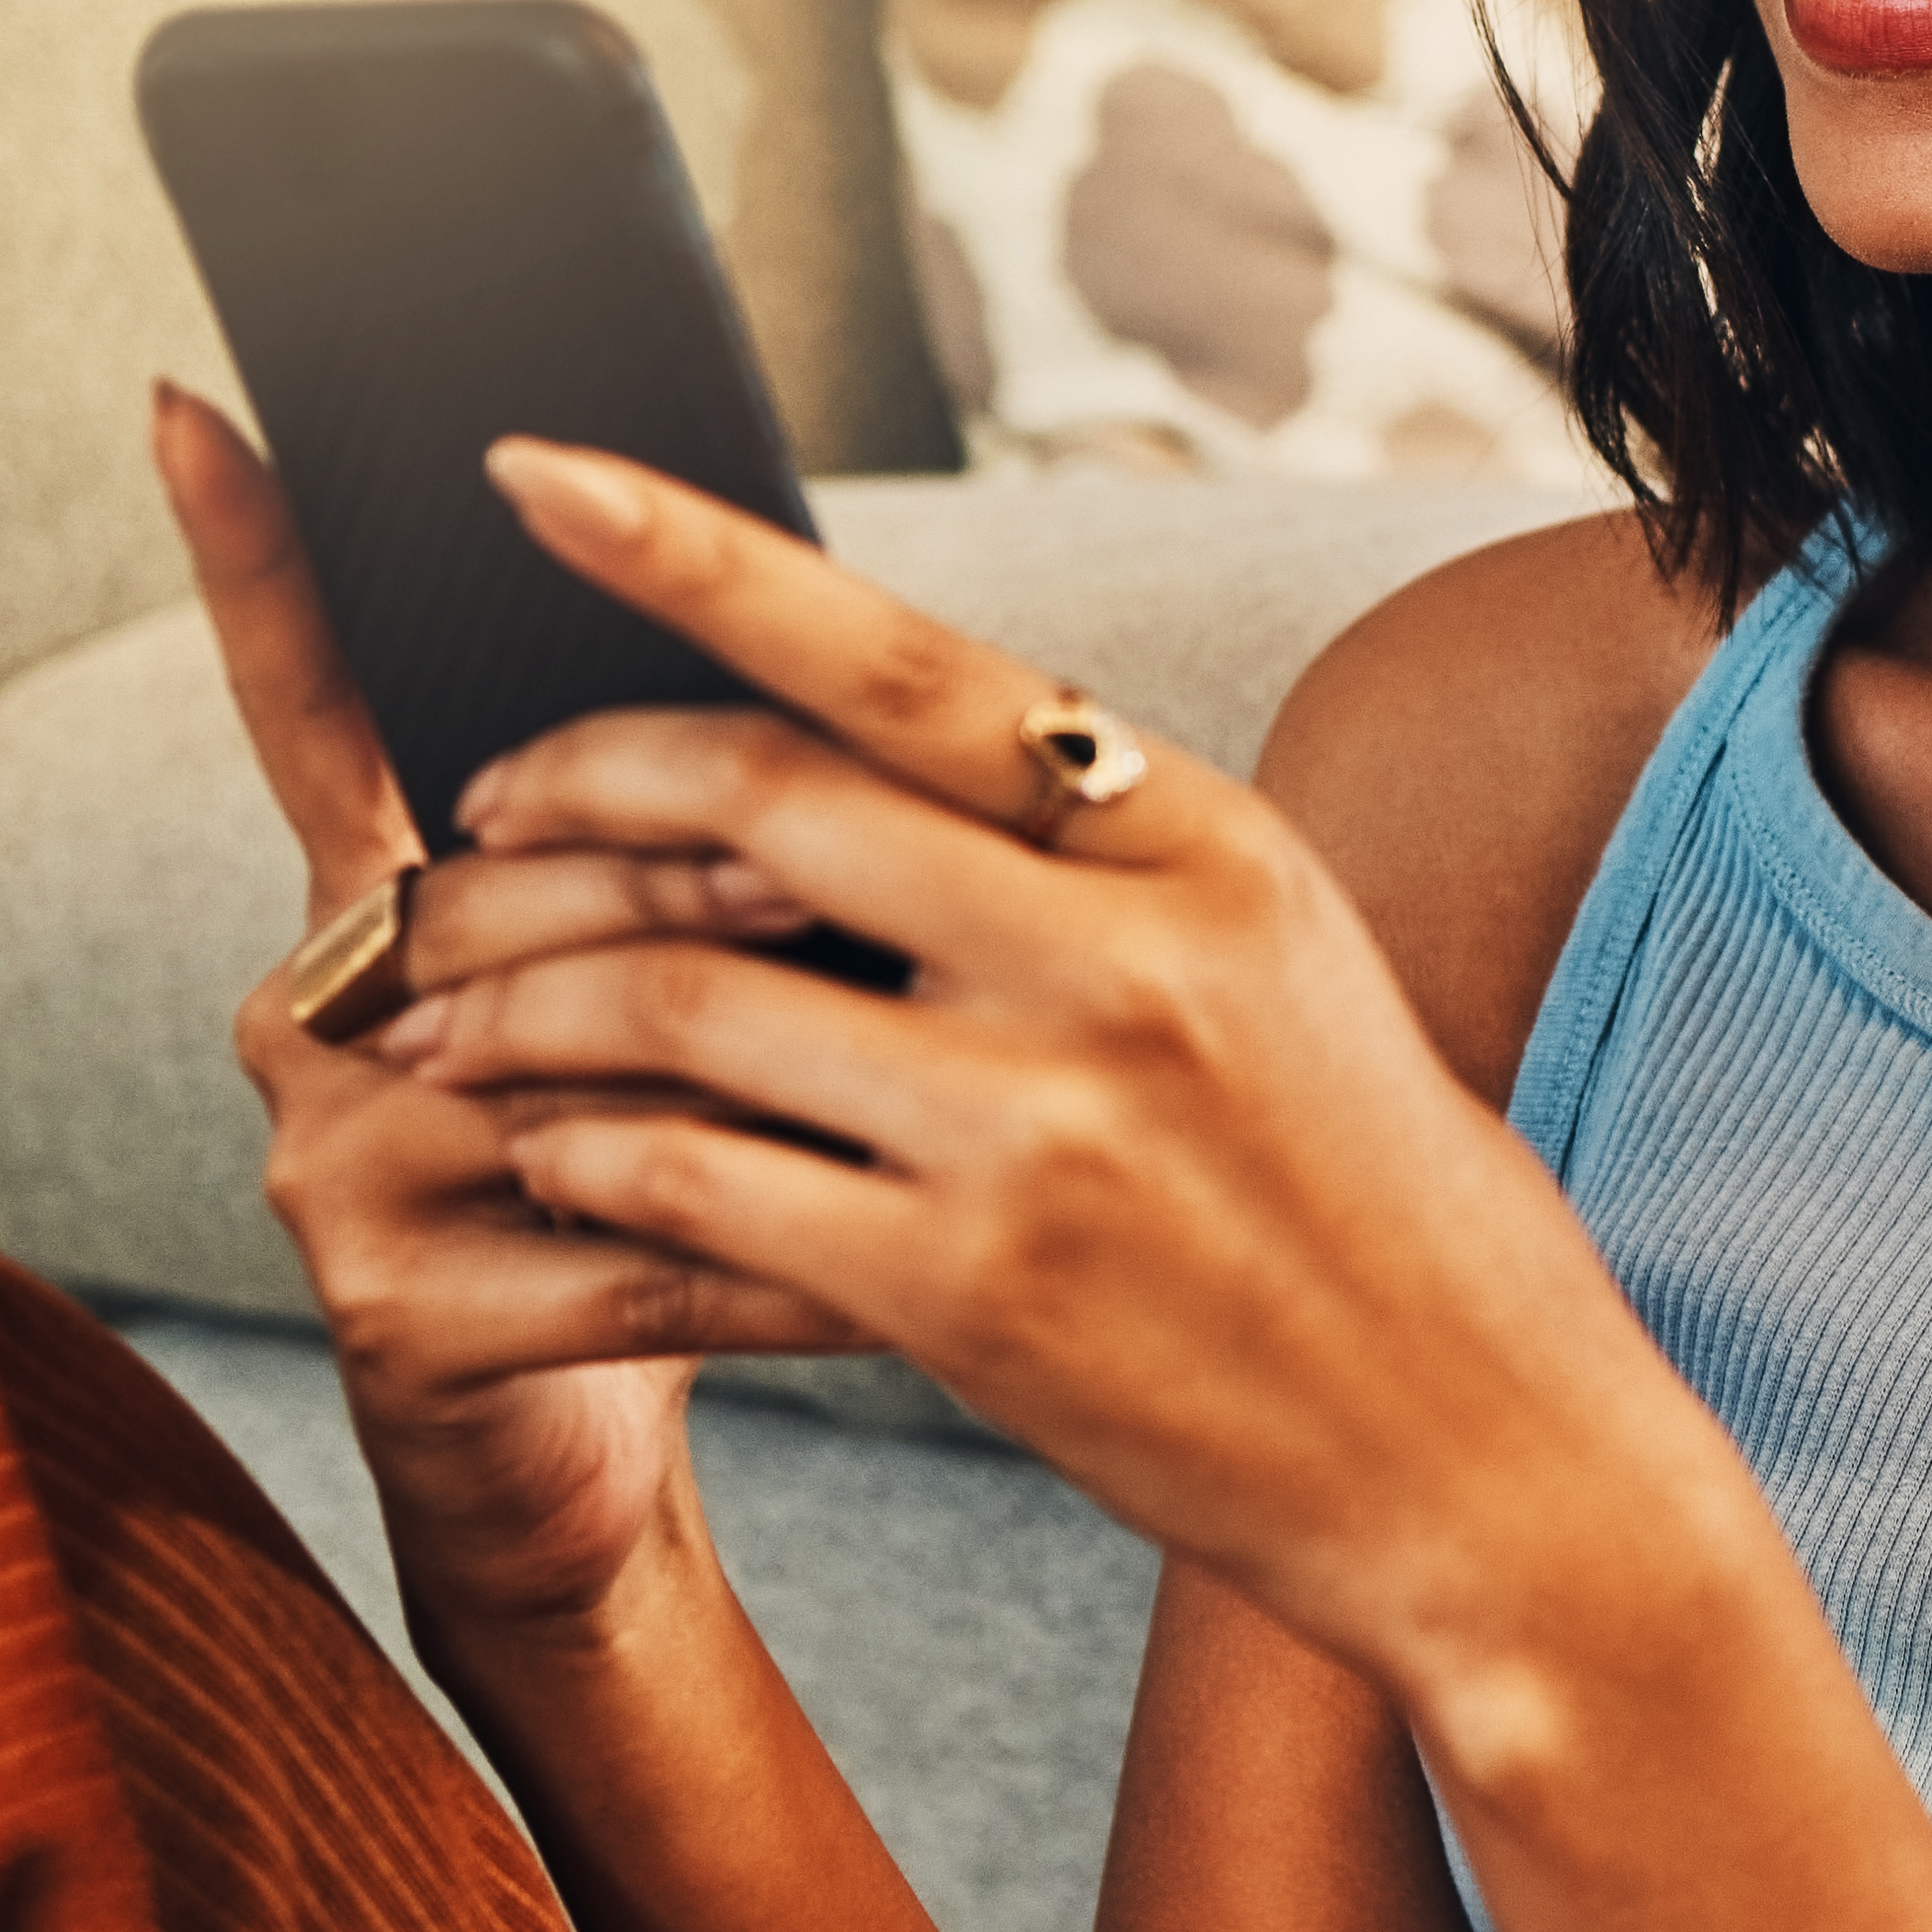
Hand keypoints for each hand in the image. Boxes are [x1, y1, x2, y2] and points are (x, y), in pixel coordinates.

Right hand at [158, 384, 847, 1654]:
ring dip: (759, 1052)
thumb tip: (830, 682)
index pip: (309, 704)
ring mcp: (333, 1158)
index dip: (248, 560)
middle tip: (862, 892)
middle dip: (704, 875)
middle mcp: (318, 1008)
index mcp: (386, 903)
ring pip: (573, 1047)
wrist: (597, 1473)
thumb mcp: (690, 999)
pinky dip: (787, 1249)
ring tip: (918, 1067)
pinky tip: (897, 1273)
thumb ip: (705, 857)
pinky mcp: (399, 1309)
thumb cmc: (683, 1188)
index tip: (197, 394)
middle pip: (515, 879)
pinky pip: (634, 1238)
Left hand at [366, 436, 1772, 1719]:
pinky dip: (580, 1156)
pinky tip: (549, 1155)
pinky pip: (687, 1182)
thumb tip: (864, 750)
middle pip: (754, 802)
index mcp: (1204, 843)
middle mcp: (1122, 960)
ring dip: (518, 997)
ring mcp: (1039, 1129)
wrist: (1481, 1459)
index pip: (901, 657)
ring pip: (678, 1001)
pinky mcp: (964, 1294)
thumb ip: (1094, 858)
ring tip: (450, 1018)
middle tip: (467, 821)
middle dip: (560, 791)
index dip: (694, 555)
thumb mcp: (1279, 964)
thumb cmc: (1374, 1204)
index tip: (537, 472)